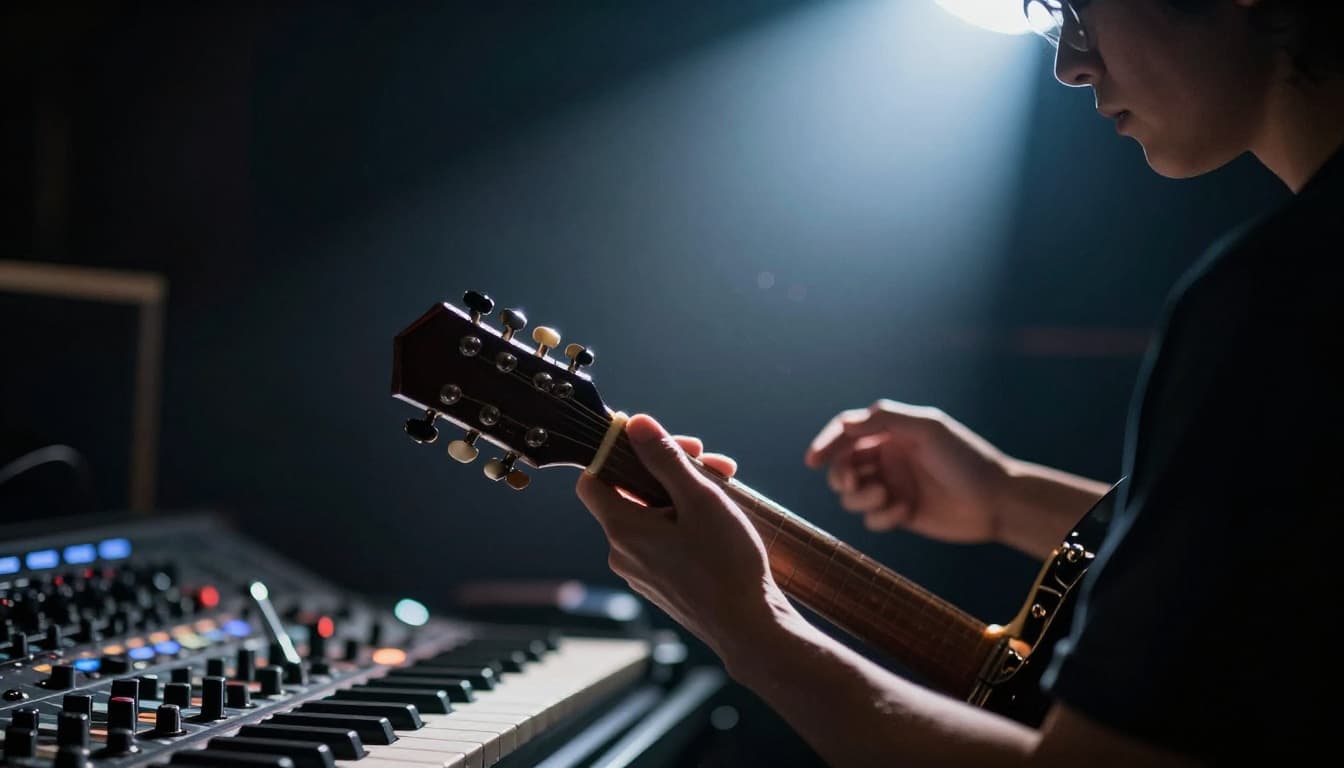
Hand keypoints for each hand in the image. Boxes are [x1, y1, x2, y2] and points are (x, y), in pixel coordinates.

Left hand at [576, 414, 798, 661]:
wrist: (749, 627)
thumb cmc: (727, 564)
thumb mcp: (700, 499)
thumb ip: (665, 459)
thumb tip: (636, 424)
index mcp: (622, 530)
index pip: (592, 480)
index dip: (617, 454)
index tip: (654, 442)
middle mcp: (622, 553)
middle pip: (630, 494)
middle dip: (669, 469)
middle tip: (710, 461)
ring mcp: (641, 572)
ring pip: (652, 516)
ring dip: (684, 494)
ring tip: (726, 487)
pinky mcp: (662, 584)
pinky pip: (663, 540)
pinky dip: (685, 521)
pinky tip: (720, 518)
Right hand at [804, 399, 1012, 543]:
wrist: (996, 501)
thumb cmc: (965, 459)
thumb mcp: (926, 428)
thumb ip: (884, 420)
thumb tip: (844, 423)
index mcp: (891, 433)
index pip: (847, 433)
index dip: (826, 444)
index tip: (812, 461)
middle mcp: (887, 458)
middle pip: (841, 466)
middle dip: (841, 475)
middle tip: (854, 482)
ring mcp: (892, 486)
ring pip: (851, 495)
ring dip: (861, 498)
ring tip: (886, 498)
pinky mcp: (898, 514)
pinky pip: (871, 519)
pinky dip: (882, 516)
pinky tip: (906, 511)